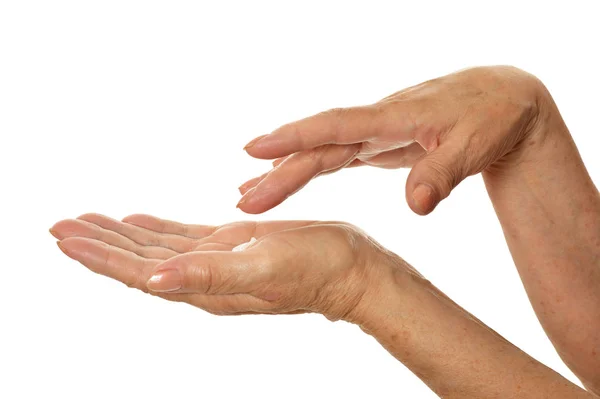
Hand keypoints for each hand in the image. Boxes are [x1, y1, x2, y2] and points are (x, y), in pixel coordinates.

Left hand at [50, 213, 389, 319]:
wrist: (351, 269)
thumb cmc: (317, 270)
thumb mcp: (264, 267)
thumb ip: (209, 275)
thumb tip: (154, 281)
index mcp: (204, 286)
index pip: (138, 272)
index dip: (100, 257)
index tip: (64, 237)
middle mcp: (204, 278)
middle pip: (138, 260)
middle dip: (99, 244)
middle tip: (61, 224)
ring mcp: (217, 262)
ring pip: (156, 248)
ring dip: (121, 236)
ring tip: (89, 221)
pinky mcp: (232, 245)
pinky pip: (182, 236)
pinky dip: (155, 228)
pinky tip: (139, 221)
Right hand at [239, 65, 546, 214]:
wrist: (501, 98)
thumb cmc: (490, 117)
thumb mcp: (474, 146)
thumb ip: (441, 174)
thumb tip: (415, 206)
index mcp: (393, 117)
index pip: (335, 126)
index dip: (295, 138)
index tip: (255, 149)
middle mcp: (374, 123)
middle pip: (318, 147)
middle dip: (279, 172)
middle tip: (243, 201)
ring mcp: (373, 133)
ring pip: (320, 152)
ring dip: (285, 174)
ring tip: (248, 196)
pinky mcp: (375, 143)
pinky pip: (333, 157)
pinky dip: (306, 170)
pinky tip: (285, 179)